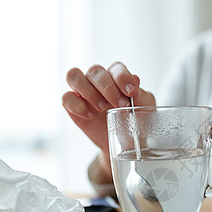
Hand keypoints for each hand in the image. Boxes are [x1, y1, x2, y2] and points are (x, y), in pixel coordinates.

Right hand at [62, 62, 155, 181]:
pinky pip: (66, 98)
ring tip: (102, 107)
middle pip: (95, 70)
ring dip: (89, 91)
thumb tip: (135, 78)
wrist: (126, 144)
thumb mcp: (144, 107)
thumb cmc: (136, 121)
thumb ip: (141, 93)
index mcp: (117, 78)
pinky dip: (77, 105)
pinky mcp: (73, 107)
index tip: (131, 92)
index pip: (115, 67)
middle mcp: (98, 81)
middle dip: (108, 87)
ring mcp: (83, 93)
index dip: (122, 76)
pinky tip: (90, 116)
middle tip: (120, 105)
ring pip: (74, 76)